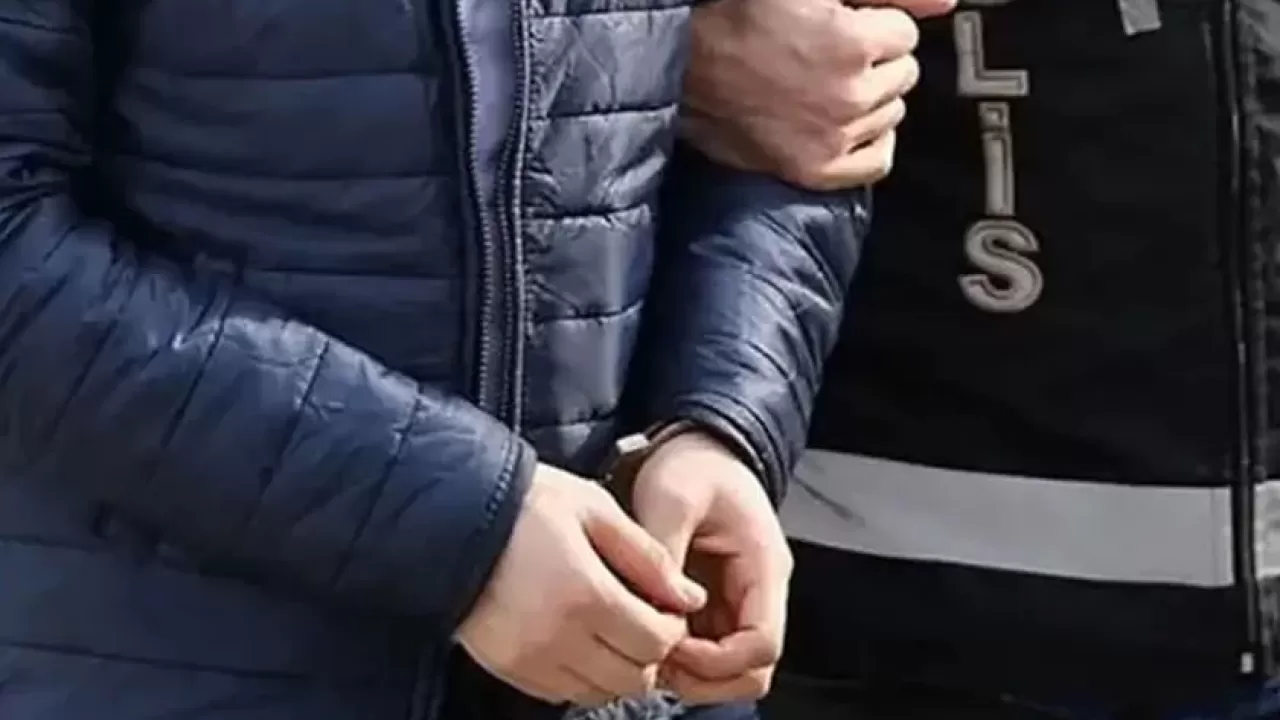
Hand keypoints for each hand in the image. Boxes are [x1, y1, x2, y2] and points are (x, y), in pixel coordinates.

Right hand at [457, 463, 707, 706]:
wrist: (451, 516)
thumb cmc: (527, 503)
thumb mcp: (594, 509)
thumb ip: (648, 556)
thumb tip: (691, 599)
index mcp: (586, 593)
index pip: (655, 642)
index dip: (673, 628)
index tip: (667, 606)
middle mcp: (558, 636)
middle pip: (633, 677)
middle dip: (650, 652)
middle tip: (644, 620)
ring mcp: (529, 658)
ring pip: (600, 692)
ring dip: (617, 669)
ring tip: (612, 630)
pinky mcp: (507, 667)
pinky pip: (563, 694)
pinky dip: (583, 677)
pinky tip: (580, 640)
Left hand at [628, 431, 792, 704]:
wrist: (697, 448)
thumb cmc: (692, 465)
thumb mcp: (672, 495)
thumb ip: (664, 549)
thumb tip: (656, 605)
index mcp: (764, 566)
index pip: (762, 644)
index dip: (716, 660)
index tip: (671, 642)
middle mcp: (760, 591)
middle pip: (752, 670)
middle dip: (704, 677)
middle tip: (656, 659)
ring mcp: (739, 601)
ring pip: (731, 670)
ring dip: (692, 673)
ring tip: (648, 649)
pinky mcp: (716, 604)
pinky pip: (709, 650)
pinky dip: (681, 657)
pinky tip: (648, 635)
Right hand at [682, 0, 955, 189]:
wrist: (682, 67)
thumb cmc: (737, 16)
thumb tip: (947, 4)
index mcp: (851, 42)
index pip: (903, 33)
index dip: (872, 24)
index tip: (839, 24)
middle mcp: (848, 96)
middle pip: (904, 73)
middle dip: (875, 60)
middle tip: (829, 53)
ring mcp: (833, 139)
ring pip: (892, 113)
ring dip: (870, 96)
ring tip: (825, 84)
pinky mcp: (814, 170)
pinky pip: (877, 160)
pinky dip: (871, 141)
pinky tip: (850, 122)